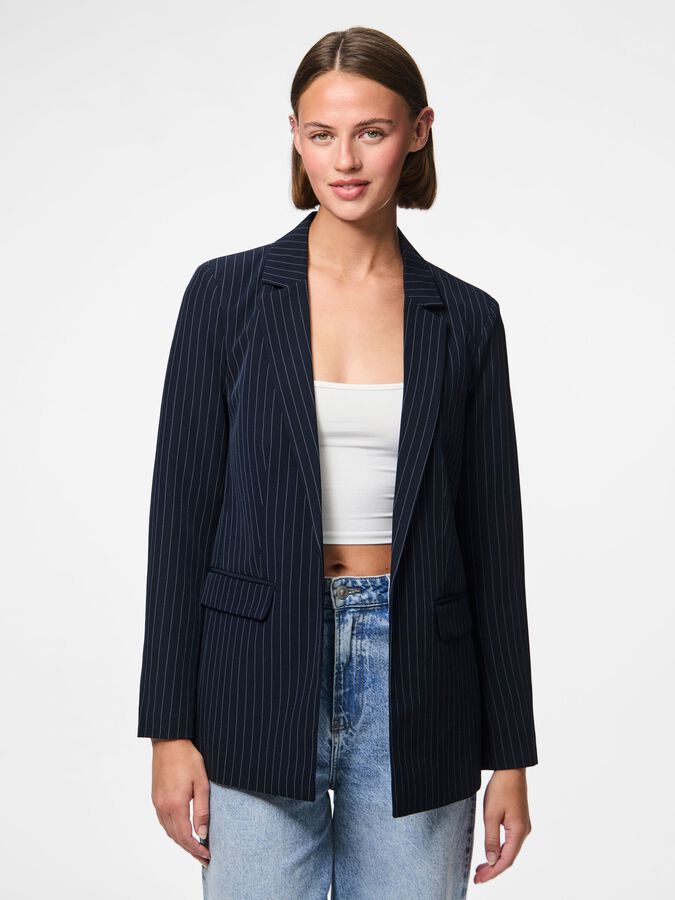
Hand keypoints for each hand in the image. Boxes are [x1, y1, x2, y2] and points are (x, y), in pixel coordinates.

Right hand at [150, 738, 210, 866]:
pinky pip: (163, 822)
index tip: (208, 855)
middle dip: (190, 850)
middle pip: (176, 837)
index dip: (196, 849)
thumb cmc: (187, 757)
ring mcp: (157, 803)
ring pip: (168, 831)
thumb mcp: (201, 782)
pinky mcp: (155, 797)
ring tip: (195, 848)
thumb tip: (202, 833)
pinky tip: (182, 831)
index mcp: (175, 805)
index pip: (185, 837)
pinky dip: (173, 831)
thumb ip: (202, 809)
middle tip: (204, 858)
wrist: (169, 741)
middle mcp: (163, 807)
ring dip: (181, 842)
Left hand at [474, 768, 531, 883]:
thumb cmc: (501, 788)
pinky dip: (500, 850)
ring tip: (481, 868)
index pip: (506, 860)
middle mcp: (524, 832)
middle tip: (477, 877)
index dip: (492, 873)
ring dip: (496, 860)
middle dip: (493, 869)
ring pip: (510, 850)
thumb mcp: (491, 814)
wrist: (511, 769)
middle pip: (509, 858)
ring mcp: (523, 826)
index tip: (479, 880)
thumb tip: (492, 861)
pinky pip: (510, 841)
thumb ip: (491, 839)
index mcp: (519, 832)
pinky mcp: (519, 821)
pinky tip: (491, 852)